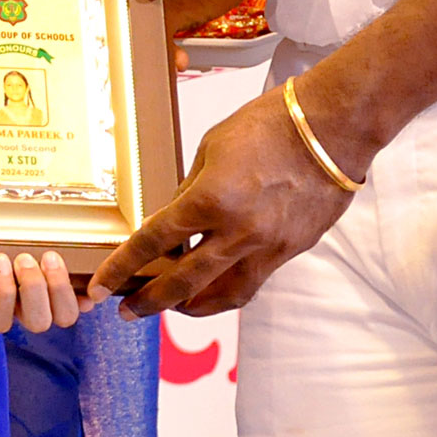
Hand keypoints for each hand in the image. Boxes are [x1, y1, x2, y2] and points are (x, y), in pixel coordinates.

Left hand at [0, 250, 87, 333]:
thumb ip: (71, 272)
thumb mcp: (46, 252)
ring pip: (0, 323)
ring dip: (4, 291)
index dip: (62, 292)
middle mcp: (20, 313)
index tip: (51, 257)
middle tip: (24, 259)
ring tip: (0, 260)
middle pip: (38, 322)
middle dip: (34, 288)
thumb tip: (90, 297)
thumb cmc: (20, 244)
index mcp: (46, 302)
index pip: (66, 315)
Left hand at [86, 71, 374, 318]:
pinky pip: (253, 280)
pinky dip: (228, 288)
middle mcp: (238, 232)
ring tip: (172, 308)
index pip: (155, 243)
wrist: (333, 127)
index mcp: (211, 200)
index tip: (104, 286)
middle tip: (129, 312)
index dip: (123, 267)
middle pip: (184, 283)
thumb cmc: (271, 124)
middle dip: (151, 302)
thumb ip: (191, 189)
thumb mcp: (212, 148)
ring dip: (193, 307)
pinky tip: (215, 287)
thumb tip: (176, 221)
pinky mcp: (292, 250)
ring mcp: (269, 246)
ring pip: (224, 295)